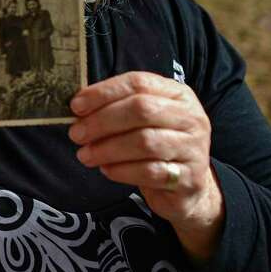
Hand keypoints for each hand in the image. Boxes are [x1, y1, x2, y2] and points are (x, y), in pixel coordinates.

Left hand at [69, 72, 224, 261]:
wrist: (186, 188)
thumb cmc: (156, 146)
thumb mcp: (143, 121)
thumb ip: (117, 108)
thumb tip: (78, 109)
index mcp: (178, 94)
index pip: (138, 83)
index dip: (104, 92)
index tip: (76, 106)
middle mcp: (191, 117)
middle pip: (142, 110)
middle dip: (102, 121)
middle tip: (77, 134)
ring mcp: (194, 148)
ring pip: (145, 142)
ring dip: (107, 148)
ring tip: (85, 155)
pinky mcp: (189, 178)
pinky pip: (150, 172)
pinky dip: (122, 171)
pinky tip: (106, 170)